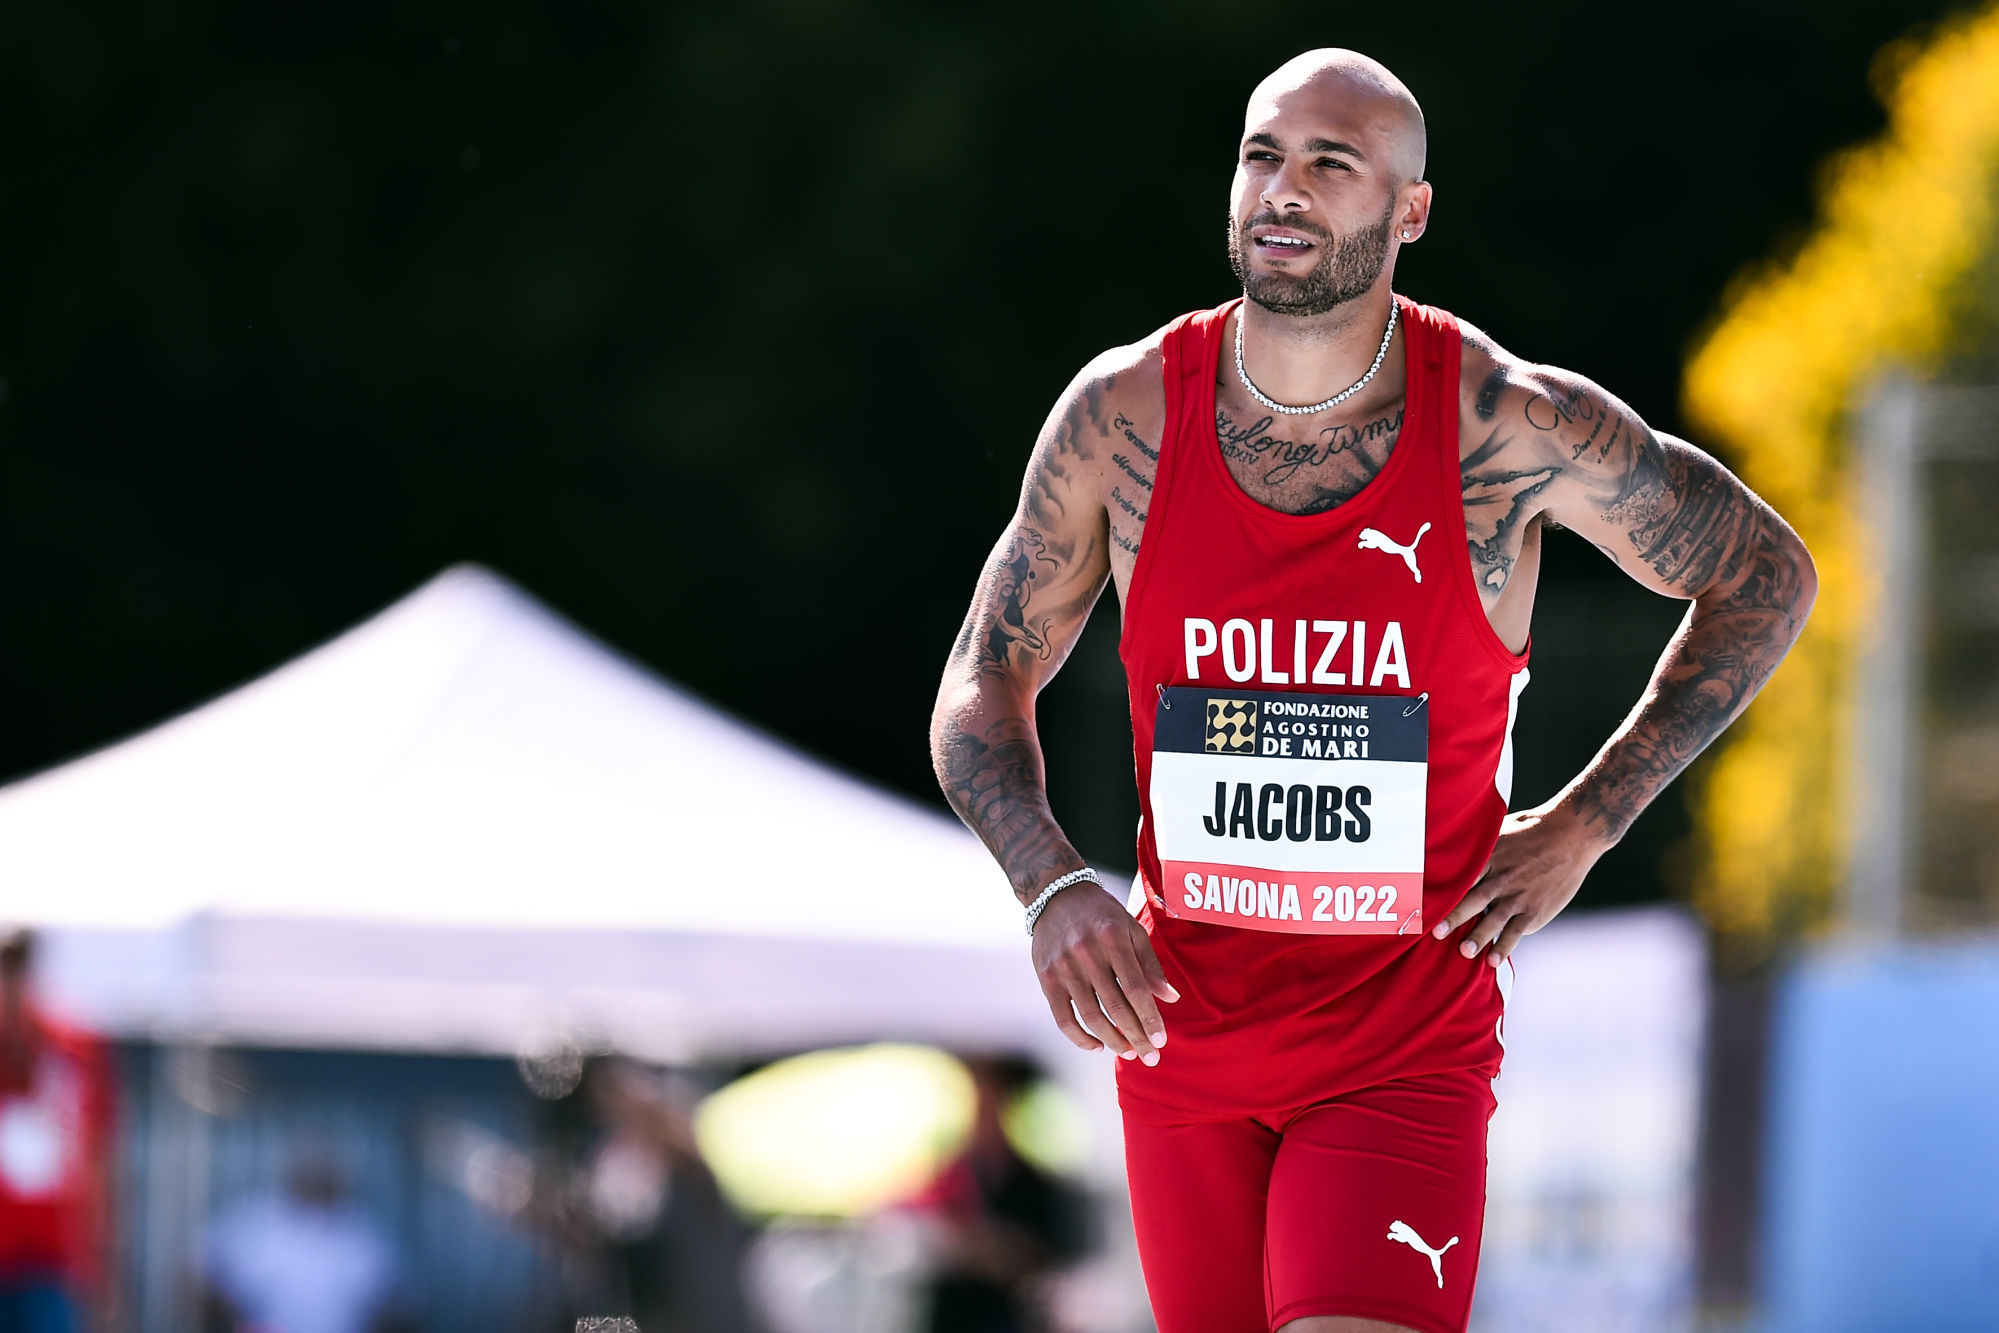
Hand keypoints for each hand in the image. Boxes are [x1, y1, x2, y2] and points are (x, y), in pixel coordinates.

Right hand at [1029, 882, 1179, 1063]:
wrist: (1056, 895)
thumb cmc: (1102, 914)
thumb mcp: (1130, 928)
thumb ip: (1150, 964)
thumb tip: (1171, 998)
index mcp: (1112, 939)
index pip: (1136, 989)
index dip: (1150, 1018)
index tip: (1161, 1040)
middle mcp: (1087, 954)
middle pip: (1116, 1007)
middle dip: (1137, 1037)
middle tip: (1151, 1058)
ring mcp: (1064, 968)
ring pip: (1092, 1016)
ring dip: (1113, 1041)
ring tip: (1129, 1053)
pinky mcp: (1047, 979)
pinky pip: (1064, 1018)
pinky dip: (1081, 1038)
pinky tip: (1098, 1046)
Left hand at [1432, 799, 1609, 967]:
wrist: (1573, 834)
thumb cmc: (1532, 829)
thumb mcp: (1500, 829)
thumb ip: (1478, 845)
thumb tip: (1449, 846)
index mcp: (1490, 856)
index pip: (1460, 876)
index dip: (1442, 890)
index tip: (1423, 903)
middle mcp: (1502, 878)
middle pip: (1473, 899)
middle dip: (1453, 917)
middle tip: (1436, 933)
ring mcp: (1519, 896)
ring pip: (1494, 920)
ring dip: (1478, 937)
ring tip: (1464, 952)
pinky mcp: (1535, 910)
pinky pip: (1516, 931)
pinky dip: (1504, 946)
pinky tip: (1492, 960)